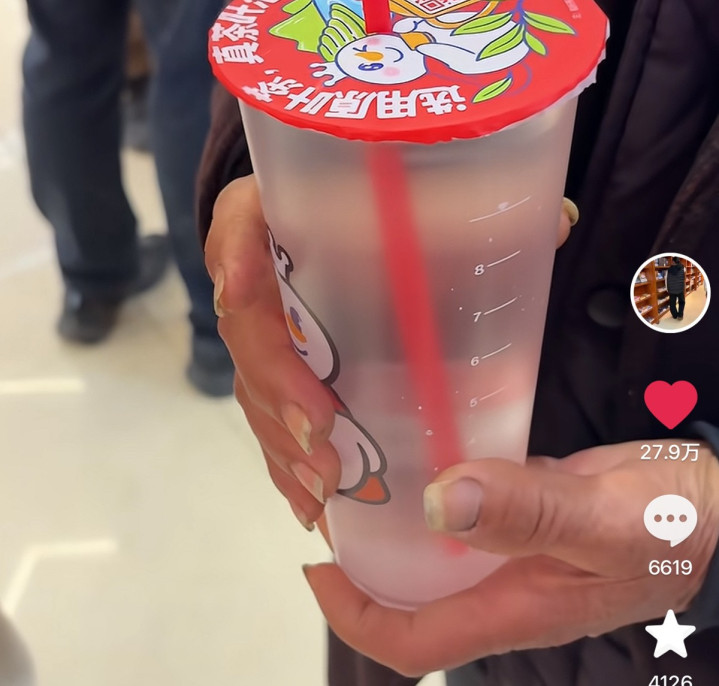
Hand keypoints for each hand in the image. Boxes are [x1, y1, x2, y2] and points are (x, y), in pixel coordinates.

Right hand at [204, 176, 578, 528]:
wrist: (388, 235)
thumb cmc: (424, 214)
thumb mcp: (459, 209)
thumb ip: (499, 214)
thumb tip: (557, 224)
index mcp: (294, 210)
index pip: (243, 219)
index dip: (233, 252)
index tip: (244, 293)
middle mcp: (274, 269)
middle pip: (248, 323)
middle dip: (272, 382)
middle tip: (319, 435)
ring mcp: (276, 325)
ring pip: (255, 382)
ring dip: (280, 436)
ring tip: (324, 486)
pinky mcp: (290, 369)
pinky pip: (273, 415)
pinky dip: (290, 459)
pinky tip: (315, 500)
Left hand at [303, 441, 718, 675]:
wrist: (717, 503)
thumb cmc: (673, 521)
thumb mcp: (603, 517)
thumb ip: (529, 512)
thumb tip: (439, 504)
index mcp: (517, 606)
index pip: (416, 640)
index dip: (356, 615)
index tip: (316, 567)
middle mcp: (506, 585)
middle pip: (414, 595)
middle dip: (364, 562)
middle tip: (332, 500)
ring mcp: (518, 550)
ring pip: (438, 552)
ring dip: (396, 523)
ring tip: (362, 468)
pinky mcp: (530, 515)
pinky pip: (470, 511)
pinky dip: (438, 489)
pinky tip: (424, 446)